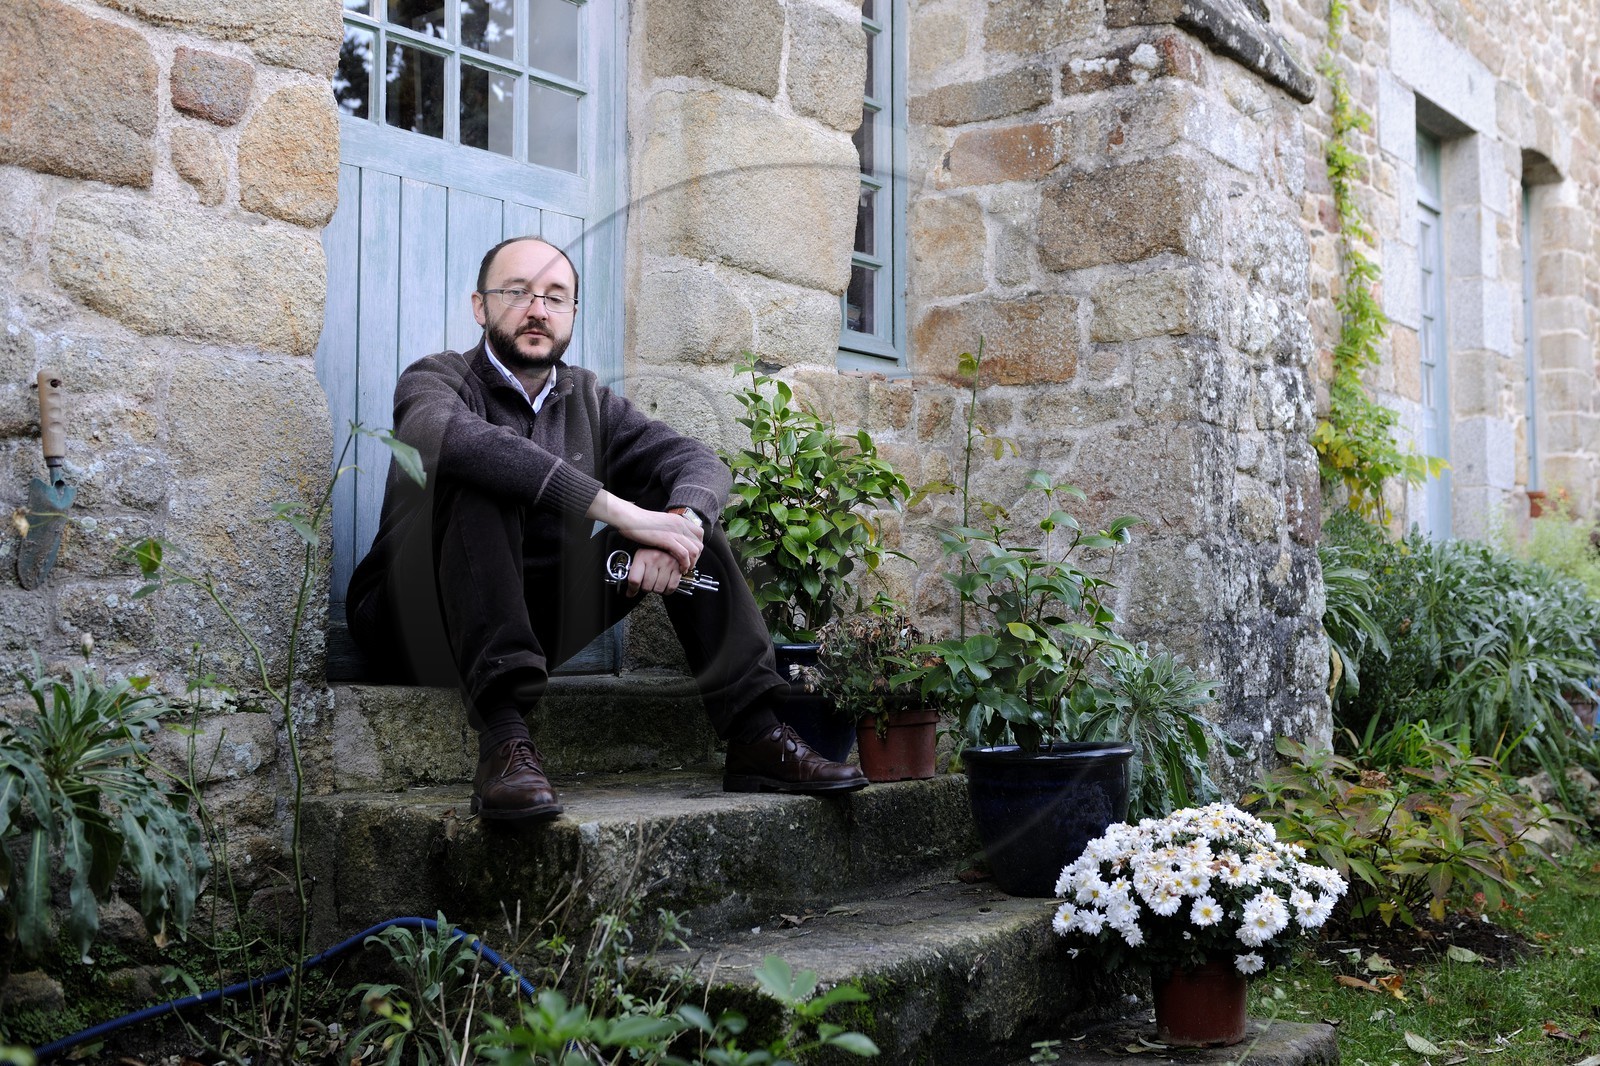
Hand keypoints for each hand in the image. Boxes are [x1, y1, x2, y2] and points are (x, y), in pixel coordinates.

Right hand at [586, 491, 702, 570]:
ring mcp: (675, 532)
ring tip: (685, 569)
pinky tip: (680, 568)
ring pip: (694, 550)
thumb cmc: (642, 523)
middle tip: (689, 565)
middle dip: (696, 557)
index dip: (698, 546)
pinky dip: (684, 564)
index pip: (700, 534)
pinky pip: (683, 554)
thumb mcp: (662, 523)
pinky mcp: (667, 539)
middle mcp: (680, 525)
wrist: (631, 519)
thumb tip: (675, 539)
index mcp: (679, 520)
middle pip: (699, 543)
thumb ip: (671, 529)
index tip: (692, 555)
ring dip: (691, 563)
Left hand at [622, 548, 684, 597]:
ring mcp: (667, 563)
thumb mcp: (640, 557)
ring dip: (656, 589)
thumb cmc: (652, 551)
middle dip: (646, 587)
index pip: (634, 580)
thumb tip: (630, 592)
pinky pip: (671, 587)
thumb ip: (633, 573)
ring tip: (656, 582)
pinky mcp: (678, 567)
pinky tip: (664, 585)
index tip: (632, 591)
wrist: (669, 542)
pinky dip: (667, 590)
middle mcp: (655, 558)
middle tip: (647, 582)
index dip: (632, 589)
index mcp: (642, 555)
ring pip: (658, 589)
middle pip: (646, 586)